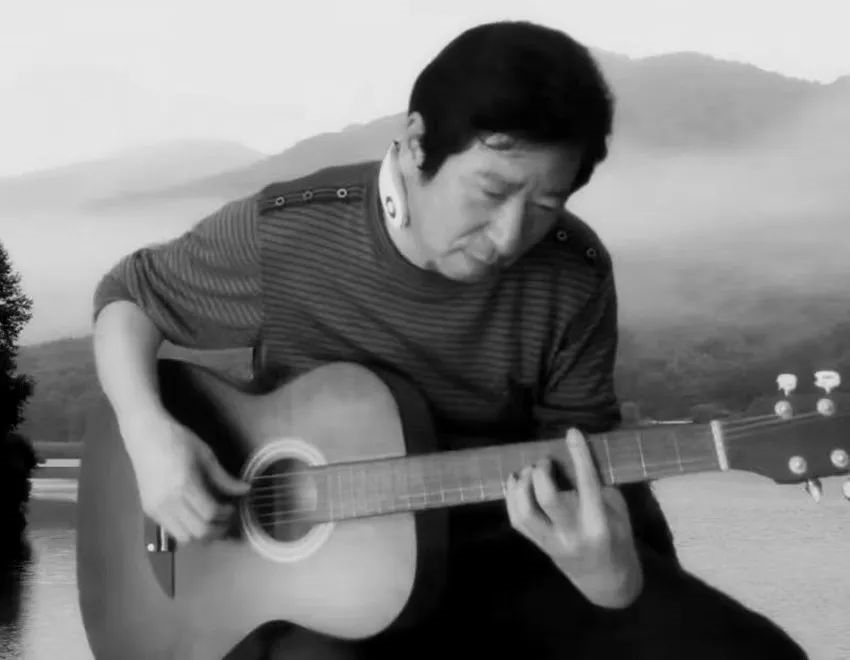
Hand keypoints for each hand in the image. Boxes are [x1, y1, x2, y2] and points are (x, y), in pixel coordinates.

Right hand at [119, 411, 249, 545]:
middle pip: (198, 532)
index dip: (226, 515)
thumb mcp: (206, 456)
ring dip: (202, 535)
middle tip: (227, 519)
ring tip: (213, 521)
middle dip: (218, 530)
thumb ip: (224, 478)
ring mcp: (156, 508)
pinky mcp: (149, 510)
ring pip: (184, 538)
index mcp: (184, 485)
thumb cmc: (178, 440)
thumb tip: (245, 490)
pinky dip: (187, 530)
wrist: (145, 434)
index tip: (233, 507)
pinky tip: (195, 517)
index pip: (210, 514)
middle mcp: (168, 502)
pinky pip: (172, 531)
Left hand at [505, 427, 643, 607]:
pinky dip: (511, 497)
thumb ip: (598, 486)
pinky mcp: (538, 545)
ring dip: (521, 485)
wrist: (607, 581)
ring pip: (525, 511)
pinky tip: (515, 481)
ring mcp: (551, 542)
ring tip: (528, 471)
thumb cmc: (618, 539)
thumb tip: (575, 456)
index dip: (579, 454)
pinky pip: (517, 521)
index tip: (572, 432)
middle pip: (548, 498)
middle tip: (544, 461)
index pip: (586, 483)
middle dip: (541, 473)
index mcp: (598, 523)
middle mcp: (572, 533)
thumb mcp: (619, 512)